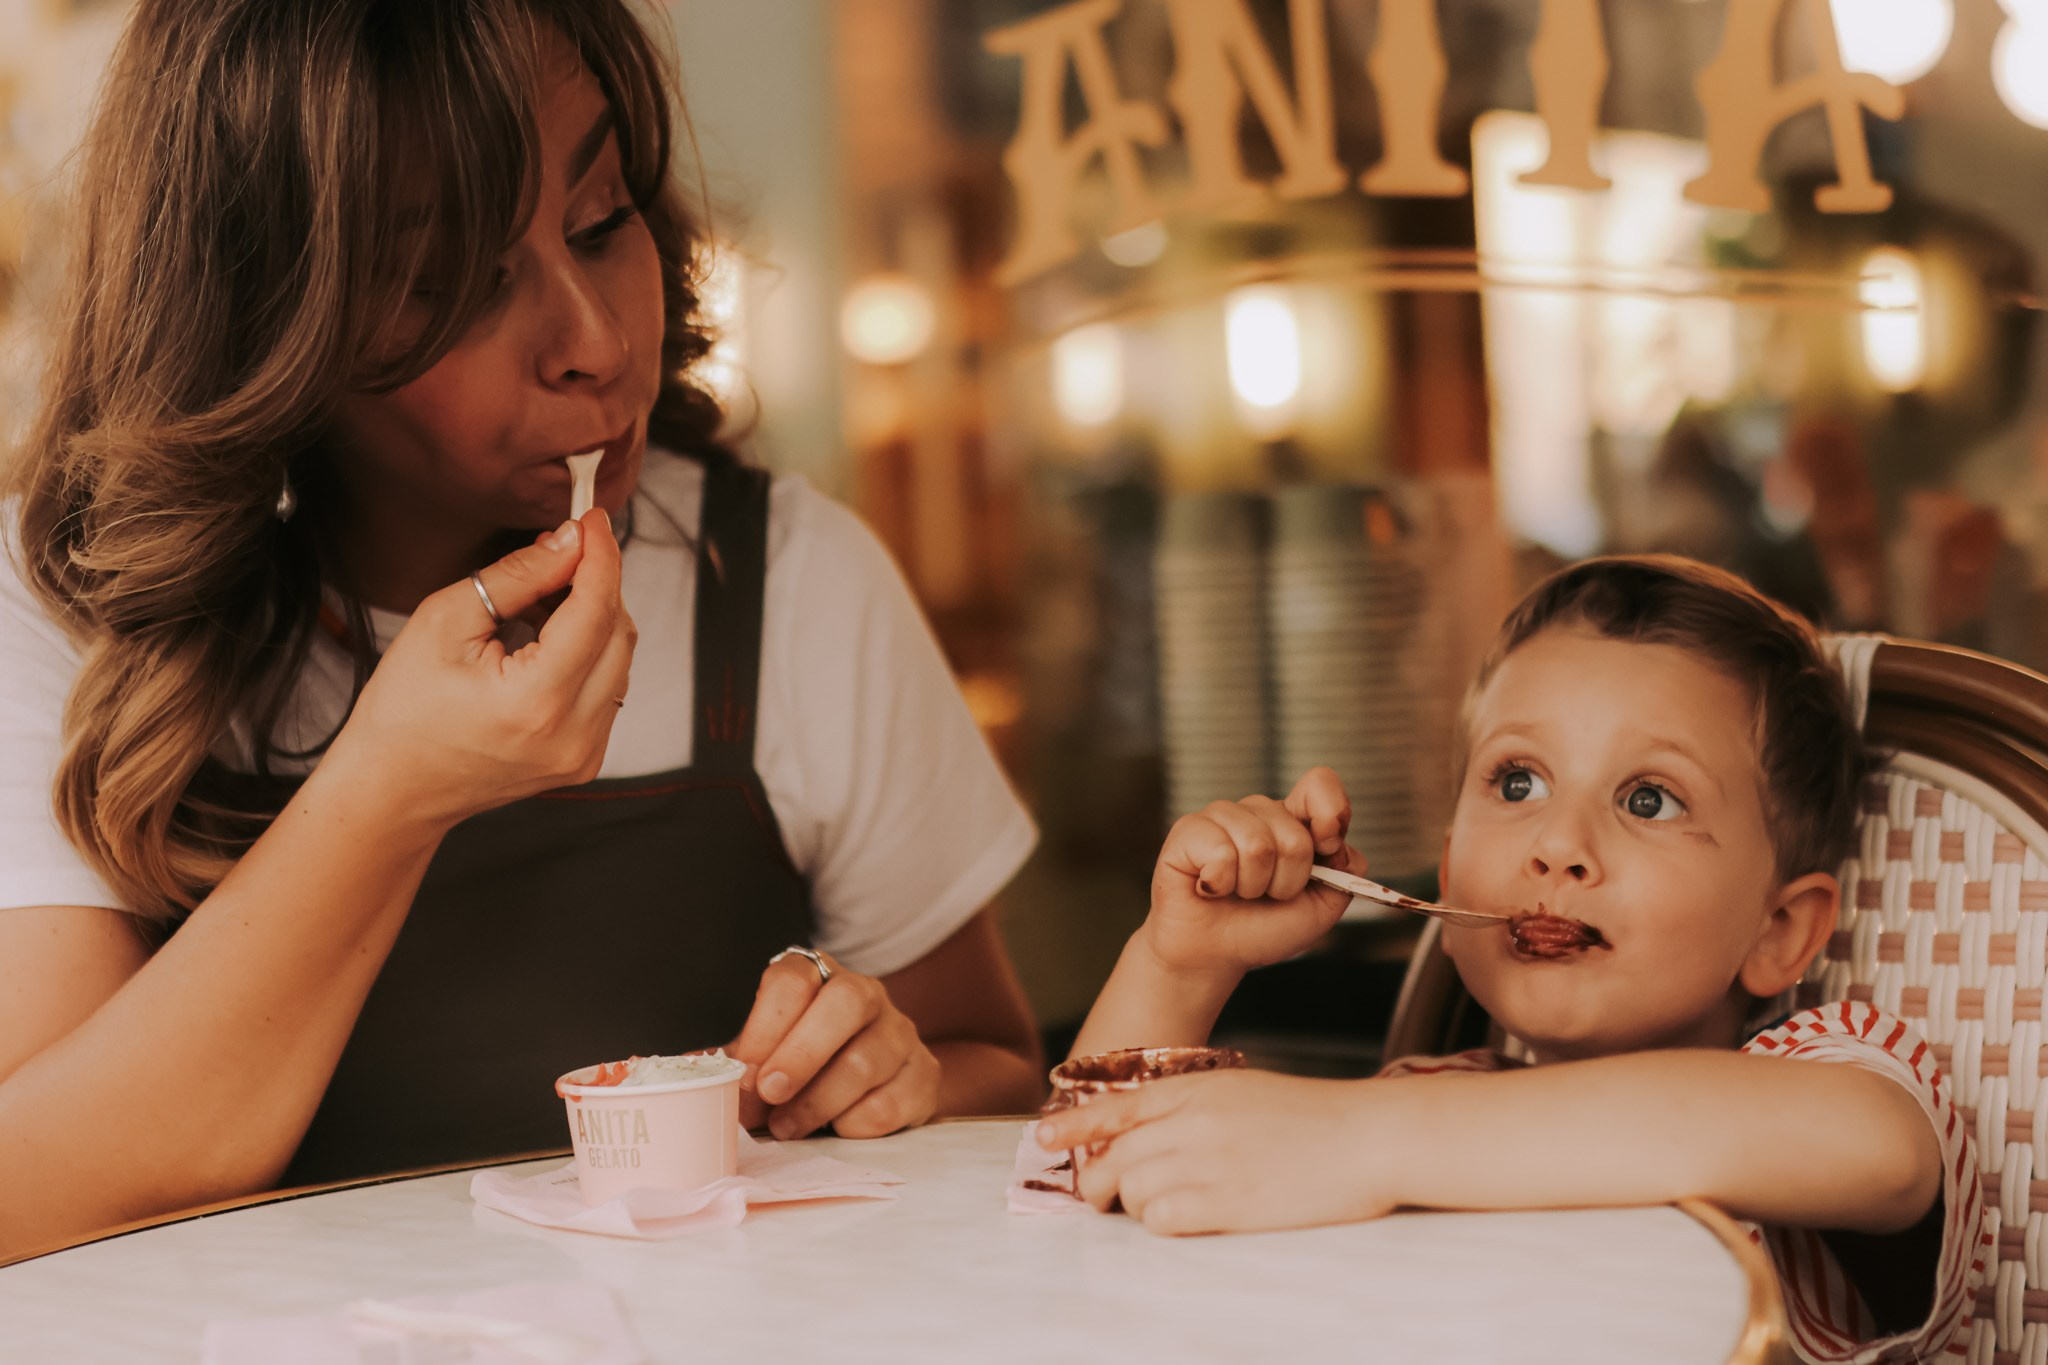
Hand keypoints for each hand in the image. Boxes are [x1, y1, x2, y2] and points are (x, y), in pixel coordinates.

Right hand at [329, 509, 637, 832]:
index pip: (595, 611)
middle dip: (596, 583)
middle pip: (618, 633)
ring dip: (592, 617)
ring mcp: (583, 754)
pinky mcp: (584, 760)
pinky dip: (587, 653)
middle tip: (558, 552)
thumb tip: (570, 544)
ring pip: (618, 660)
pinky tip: (545, 638)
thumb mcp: (445, 622)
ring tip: (540, 597)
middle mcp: (572, 736)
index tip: (592, 519)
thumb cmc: (403, 709)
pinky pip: (606, 690)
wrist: (393, 789)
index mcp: (536, 703)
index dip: (600, 556)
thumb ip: (518, 577)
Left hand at [724, 950, 940, 1139]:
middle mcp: (867, 995)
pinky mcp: (924, 1074)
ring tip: (788, 1128)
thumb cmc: (805, 1070)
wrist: (876, 1088)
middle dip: (802, 1053)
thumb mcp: (764, 1057)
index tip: (745, 1073)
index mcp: (820, 979)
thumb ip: (730, 1062)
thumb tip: (682, 1070)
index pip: (794, 979)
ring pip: (868, 1059)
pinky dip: (857, 1124)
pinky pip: (894, 1101)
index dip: (765, 1027)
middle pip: (845, 1002)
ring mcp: (901, 1032)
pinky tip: (837, 1131)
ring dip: (820, 1102)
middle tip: (770, 1095)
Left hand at [1033, 1069, 1393, 1234]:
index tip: (1044, 1139)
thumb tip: (1146, 1137)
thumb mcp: (1245, 1093)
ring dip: (1135, 1204)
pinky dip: (1162, 1222)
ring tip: (1171, 1204)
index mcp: (1198, 1088)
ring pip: (1129, 1187)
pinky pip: (1161, 1217)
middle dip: (1095, 1181)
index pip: (1116, 1105)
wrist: (1370, 1136)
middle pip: (1110, 1154)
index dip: (1074, 1124)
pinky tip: (1189, 1217)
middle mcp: (1193, 1119)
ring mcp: (1207, 1159)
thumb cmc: (1315, 1119)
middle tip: (1101, 1199)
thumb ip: (1194, 1109)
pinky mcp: (1226, 1201)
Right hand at [1142, 767, 1366, 977]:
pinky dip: (1219, 884)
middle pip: (1295, 837)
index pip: (1320, 784)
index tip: (1327, 846)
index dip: (1330, 812)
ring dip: (1251, 887)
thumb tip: (1340, 845)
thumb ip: (1346, 874)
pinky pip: (1220, 852)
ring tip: (1235, 893)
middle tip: (1264, 895)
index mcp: (1293, 821)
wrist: (1213, 955)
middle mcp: (1259, 811)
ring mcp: (1222, 816)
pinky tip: (1209, 888)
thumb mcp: (1321, 908)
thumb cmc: (1262, 929)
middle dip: (1286, 882)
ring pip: (1257, 845)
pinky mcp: (1189, 829)